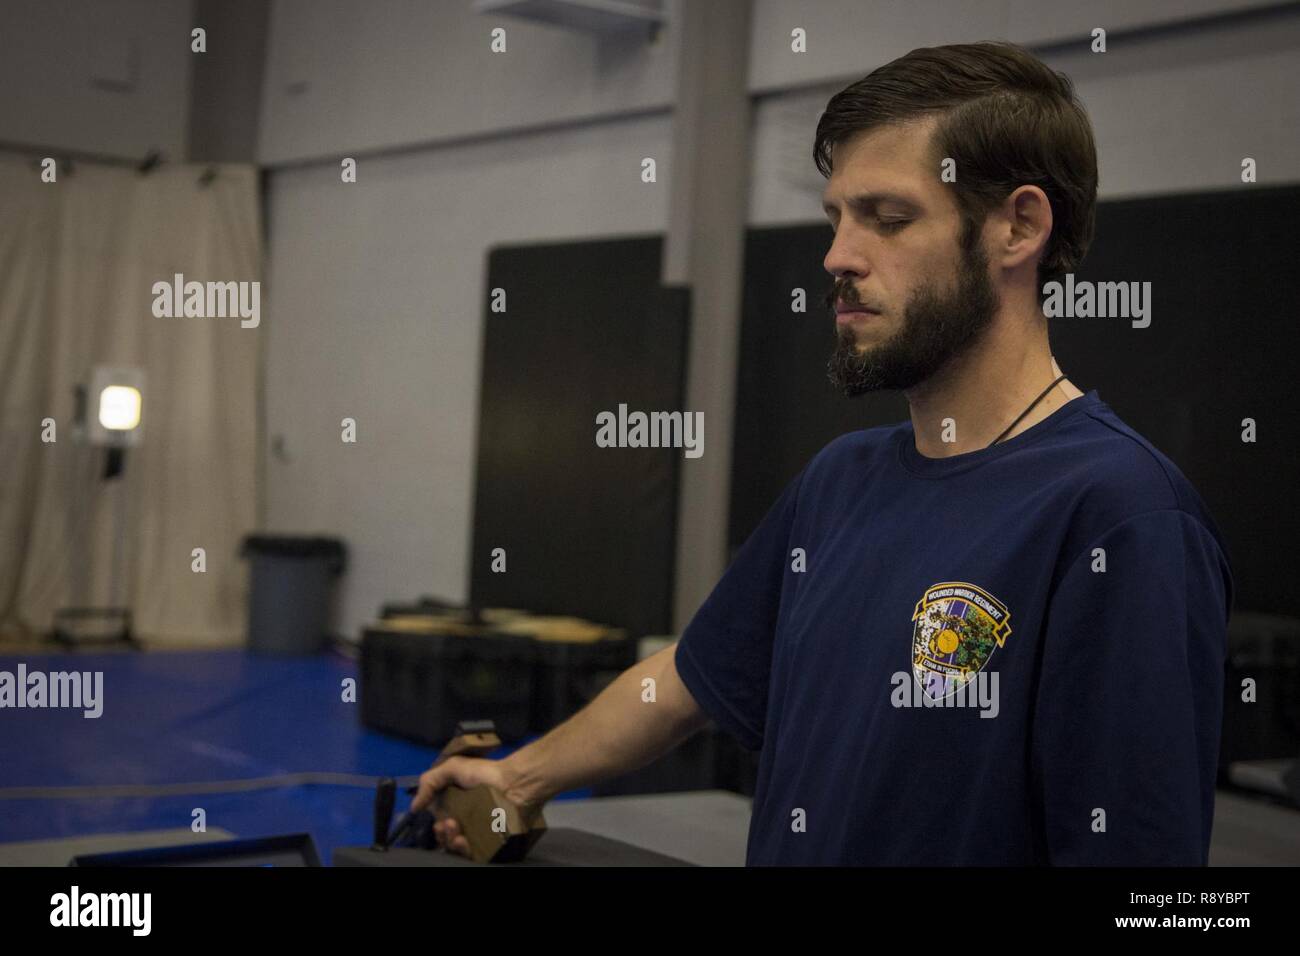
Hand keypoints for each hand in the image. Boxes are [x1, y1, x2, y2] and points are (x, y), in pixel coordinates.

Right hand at [409, 755, 525, 857]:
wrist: (515, 783)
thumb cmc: (485, 773)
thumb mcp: (453, 767)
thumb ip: (429, 781)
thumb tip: (414, 806)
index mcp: (456, 806)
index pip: (439, 823)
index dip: (435, 826)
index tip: (437, 821)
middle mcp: (466, 821)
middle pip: (445, 838)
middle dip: (441, 834)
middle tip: (447, 824)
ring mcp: (477, 834)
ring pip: (455, 848)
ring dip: (449, 841)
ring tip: (455, 829)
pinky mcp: (489, 844)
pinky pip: (471, 855)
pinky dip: (463, 850)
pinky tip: (463, 841)